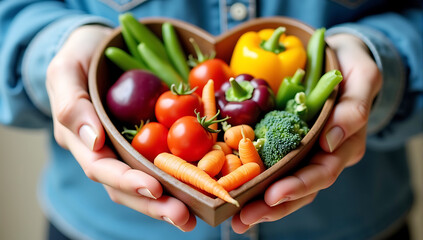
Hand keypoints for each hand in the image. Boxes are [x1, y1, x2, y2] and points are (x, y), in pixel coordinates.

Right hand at [46, 25, 195, 231]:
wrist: (97, 50)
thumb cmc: (78, 57)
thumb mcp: (66, 71)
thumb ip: (72, 105)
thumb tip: (94, 140)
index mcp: (82, 142)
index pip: (102, 169)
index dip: (127, 181)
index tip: (154, 189)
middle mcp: (106, 152)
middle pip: (126, 187)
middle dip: (154, 204)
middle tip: (183, 217)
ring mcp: (128, 149)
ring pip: (146, 182)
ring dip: (170, 200)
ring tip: (195, 216)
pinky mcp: (149, 141)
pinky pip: (164, 162)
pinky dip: (181, 177)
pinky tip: (201, 187)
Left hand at [231, 34, 381, 232]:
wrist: (338, 60)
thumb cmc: (351, 67)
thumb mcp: (362, 77)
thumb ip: (354, 108)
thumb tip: (331, 142)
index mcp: (345, 145)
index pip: (323, 172)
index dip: (299, 186)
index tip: (273, 195)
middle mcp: (324, 155)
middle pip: (301, 188)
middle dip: (273, 206)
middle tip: (245, 218)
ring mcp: (304, 150)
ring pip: (285, 183)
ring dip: (261, 204)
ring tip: (237, 219)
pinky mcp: (285, 143)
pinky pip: (271, 164)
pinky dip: (255, 180)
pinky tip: (235, 192)